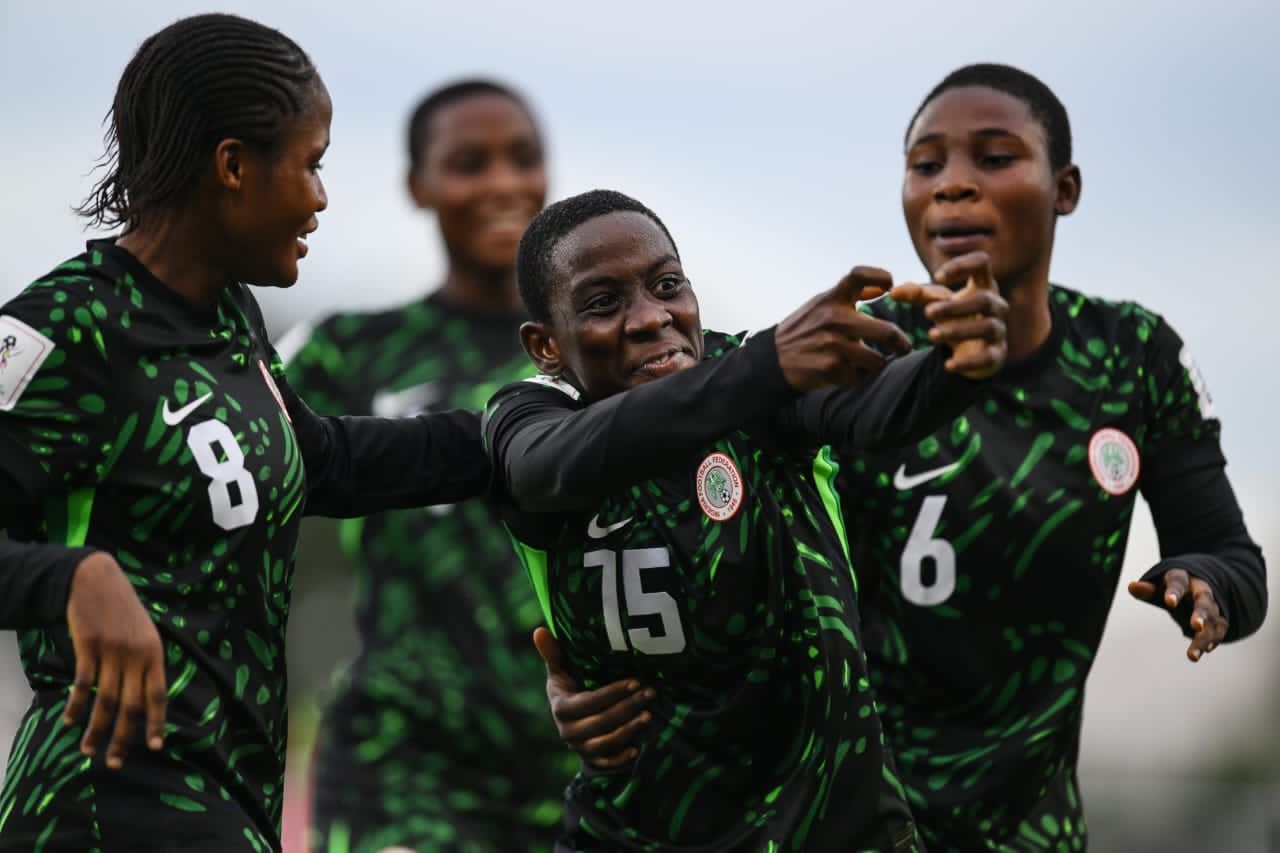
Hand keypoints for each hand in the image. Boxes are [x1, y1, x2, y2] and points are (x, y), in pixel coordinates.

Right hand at [63, 552, 166, 767]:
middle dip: (123, 738)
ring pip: (104, 700)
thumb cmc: (122, 611)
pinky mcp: (88, 646)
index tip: (155, 747)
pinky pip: (82, 684)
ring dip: (95, 729)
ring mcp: (112, 651)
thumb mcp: (144, 633)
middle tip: (114, 763)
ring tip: (87, 750)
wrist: (96, 580)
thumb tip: (145, 701)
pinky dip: (75, 705)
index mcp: (154, 653)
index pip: (157, 694)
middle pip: (130, 705)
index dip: (156, 722)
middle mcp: (136, 654)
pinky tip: (69, 721)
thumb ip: (146, 664)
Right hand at [533, 626, 652, 768]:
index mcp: (561, 708)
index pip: (589, 702)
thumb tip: (539, 630)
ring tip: (649, 715)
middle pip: (601, 722)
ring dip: (629, 730)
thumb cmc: (568, 686)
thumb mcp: (559, 670)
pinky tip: (637, 747)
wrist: (569, 720)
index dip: (612, 693)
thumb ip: (552, 652)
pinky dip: (621, 758)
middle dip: (628, 708)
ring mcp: (580, 747)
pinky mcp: (591, 759)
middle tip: (650, 693)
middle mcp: (568, 731)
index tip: (635, 682)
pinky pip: (606, 762)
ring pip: (606, 742)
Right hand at [774, 266, 912, 390]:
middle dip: (901, 344)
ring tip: (864, 363)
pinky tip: (842, 373)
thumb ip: (851, 296)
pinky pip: (859, 377)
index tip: (890, 286)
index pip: (859, 275)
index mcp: (831, 299)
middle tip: (903, 348)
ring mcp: (832, 344)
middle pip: (887, 332)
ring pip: (877, 361)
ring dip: (875, 365)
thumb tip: (882, 288)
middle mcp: (833, 318)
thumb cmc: (803, 331)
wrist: (773, 359)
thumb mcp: (821, 306)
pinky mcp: (829, 367)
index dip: (880, 276)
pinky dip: (855, 378)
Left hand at [891, 251, 1007, 378]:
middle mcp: (996, 305)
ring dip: (959, 330)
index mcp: (983, 285)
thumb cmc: (954, 316)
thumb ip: (916, 294)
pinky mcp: (997, 355)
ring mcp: (999, 330)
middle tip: (927, 313)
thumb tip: (893, 292)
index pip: (982, 262)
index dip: (962, 265)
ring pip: (988, 327)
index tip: (937, 277)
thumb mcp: (935, 302)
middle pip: (983, 300)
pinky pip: (988, 357)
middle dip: (954, 307)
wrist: (969, 349)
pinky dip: (968, 362)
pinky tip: (948, 365)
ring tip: (931, 335)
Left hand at [1128, 568, 1227, 661]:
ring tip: (1192, 656)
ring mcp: (1211, 605)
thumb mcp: (1158, 586)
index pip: (1178, 582)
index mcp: (1183, 579)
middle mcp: (1200, 591)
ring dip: (1204, 637)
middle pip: (1203, 601)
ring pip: (1213, 620)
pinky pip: (1220, 628)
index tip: (1169, 602)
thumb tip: (1131, 587)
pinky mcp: (1217, 617)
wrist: (1195, 584)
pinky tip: (1207, 650)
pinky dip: (1215, 639)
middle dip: (1201, 613)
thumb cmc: (1170, 587)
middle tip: (1196, 626)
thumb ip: (1147, 589)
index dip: (1174, 592)